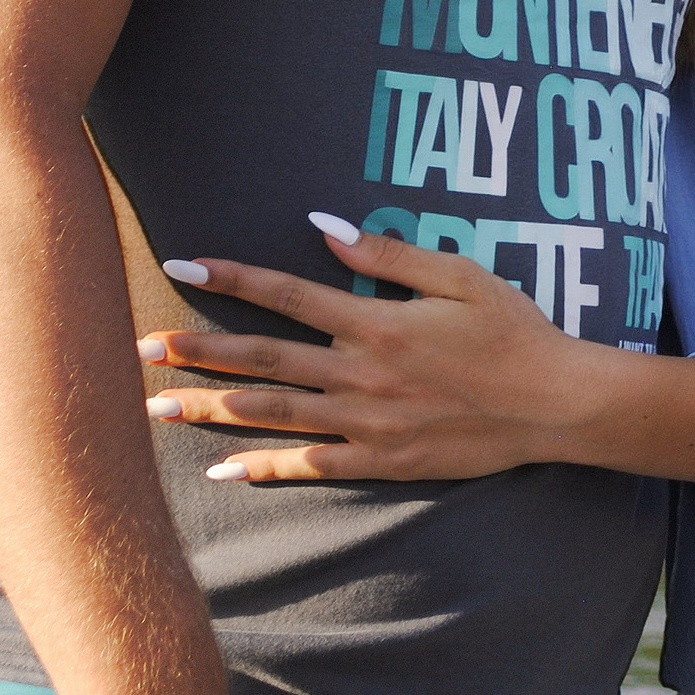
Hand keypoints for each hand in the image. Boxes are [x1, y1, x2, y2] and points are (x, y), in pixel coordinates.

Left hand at [137, 229, 599, 484]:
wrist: (554, 405)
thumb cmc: (513, 331)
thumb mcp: (458, 276)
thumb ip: (387, 255)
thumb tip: (322, 225)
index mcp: (376, 323)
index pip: (286, 294)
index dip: (231, 279)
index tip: (182, 266)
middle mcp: (361, 374)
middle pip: (263, 361)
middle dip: (197, 353)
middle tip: (140, 349)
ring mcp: (368, 423)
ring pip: (274, 415)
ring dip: (211, 410)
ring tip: (156, 406)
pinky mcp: (382, 461)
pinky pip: (310, 466)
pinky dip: (264, 468)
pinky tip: (221, 469)